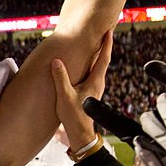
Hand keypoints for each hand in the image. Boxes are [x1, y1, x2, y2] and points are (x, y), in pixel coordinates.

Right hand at [51, 29, 112, 150]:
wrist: (80, 133)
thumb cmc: (74, 116)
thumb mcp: (65, 95)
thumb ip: (60, 78)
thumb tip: (56, 62)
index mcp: (95, 81)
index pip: (104, 58)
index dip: (107, 44)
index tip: (109, 32)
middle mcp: (98, 83)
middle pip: (103, 60)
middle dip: (103, 46)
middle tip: (104, 33)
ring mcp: (95, 88)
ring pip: (98, 67)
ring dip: (97, 55)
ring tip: (95, 45)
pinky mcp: (90, 92)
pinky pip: (92, 74)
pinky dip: (91, 65)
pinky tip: (85, 64)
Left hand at [84, 61, 165, 165]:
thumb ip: (155, 163)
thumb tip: (138, 141)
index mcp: (154, 143)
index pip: (122, 125)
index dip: (104, 114)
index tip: (85, 103)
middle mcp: (164, 125)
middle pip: (146, 121)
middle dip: (162, 139)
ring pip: (162, 107)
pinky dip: (164, 73)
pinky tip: (150, 68)